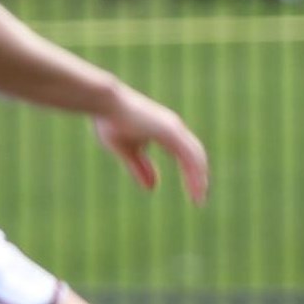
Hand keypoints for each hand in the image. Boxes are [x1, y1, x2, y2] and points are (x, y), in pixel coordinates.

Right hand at [92, 85, 210, 203]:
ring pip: (195, 157)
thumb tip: (152, 188)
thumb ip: (140, 168)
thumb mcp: (126, 151)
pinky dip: (195, 171)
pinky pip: (189, 154)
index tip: (193, 193)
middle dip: (198, 179)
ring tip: (199, 199)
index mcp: (166, 132)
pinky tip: (197, 185)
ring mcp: (173, 128)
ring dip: (199, 179)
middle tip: (200, 200)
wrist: (104, 103)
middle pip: (194, 157)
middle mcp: (174, 129)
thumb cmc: (110, 121)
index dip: (190, 174)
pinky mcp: (170, 131)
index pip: (185, 156)